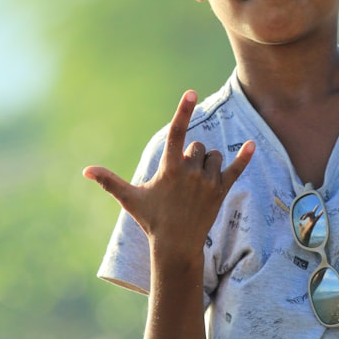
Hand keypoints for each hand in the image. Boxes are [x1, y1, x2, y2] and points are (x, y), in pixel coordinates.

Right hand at [83, 90, 254, 253]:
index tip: (190, 93)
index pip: (177, 133)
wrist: (176, 246)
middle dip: (191, 156)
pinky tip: (253, 144)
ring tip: (196, 183)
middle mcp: (191, 172)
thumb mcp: (130, 199)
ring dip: (207, 162)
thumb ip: (109, 181)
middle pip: (197, 146)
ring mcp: (208, 181)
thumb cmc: (152, 220)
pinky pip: (236, 169)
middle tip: (181, 180)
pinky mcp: (221, 191)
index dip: (183, 111)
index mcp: (170, 168)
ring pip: (214, 155)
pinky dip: (245, 157)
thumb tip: (85, 170)